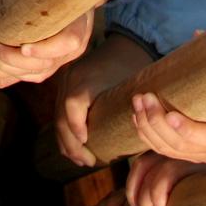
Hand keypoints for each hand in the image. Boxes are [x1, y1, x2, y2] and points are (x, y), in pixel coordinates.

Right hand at [56, 32, 154, 167]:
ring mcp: (64, 83)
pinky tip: (76, 149)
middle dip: (72, 144)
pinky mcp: (65, 88)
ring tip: (83, 160)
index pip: (73, 103)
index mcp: (87, 77)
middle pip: (61, 116)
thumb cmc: (134, 66)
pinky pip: (59, 115)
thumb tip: (147, 137)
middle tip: (88, 161)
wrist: (126, 43)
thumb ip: (134, 106)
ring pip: (57, 119)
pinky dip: (66, 134)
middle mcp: (70, 78)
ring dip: (67, 143)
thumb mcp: (134, 84)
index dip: (76, 124)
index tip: (86, 143)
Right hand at [123, 155, 205, 205]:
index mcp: (202, 165)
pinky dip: (133, 182)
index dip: (158, 190)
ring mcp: (173, 153)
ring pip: (143, 165)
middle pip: (152, 170)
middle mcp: (185, 155)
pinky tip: (132, 202)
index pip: (170, 170)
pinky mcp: (165, 156)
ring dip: (134, 190)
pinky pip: (142, 163)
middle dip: (144, 202)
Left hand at [131, 92, 205, 164]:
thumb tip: (197, 34)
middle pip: (179, 143)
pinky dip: (146, 134)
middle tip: (145, 97)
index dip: (187, 130)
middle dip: (156, 121)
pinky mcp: (185, 153)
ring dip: (146, 125)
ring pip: (166, 148)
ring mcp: (197, 155)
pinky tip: (137, 115)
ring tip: (138, 101)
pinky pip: (161, 149)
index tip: (171, 115)